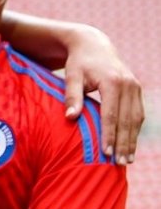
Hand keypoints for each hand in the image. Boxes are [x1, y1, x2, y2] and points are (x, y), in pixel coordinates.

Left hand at [62, 27, 143, 163]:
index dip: (109, 134)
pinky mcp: (137, 90)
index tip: (106, 152)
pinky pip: (138, 114)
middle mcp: (128, 85)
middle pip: (127, 120)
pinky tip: (130, 145)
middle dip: (124, 143)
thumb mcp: (71, 76)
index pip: (111, 114)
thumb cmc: (78, 62)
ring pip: (136, 119)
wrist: (93, 45)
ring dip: (132, 140)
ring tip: (127, 160)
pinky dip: (135, 130)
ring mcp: (135, 87)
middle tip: (120, 164)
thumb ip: (71, 96)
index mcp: (112, 82)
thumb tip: (70, 118)